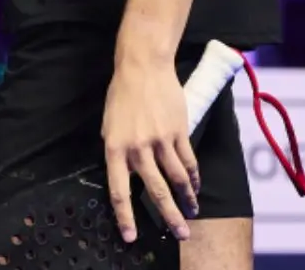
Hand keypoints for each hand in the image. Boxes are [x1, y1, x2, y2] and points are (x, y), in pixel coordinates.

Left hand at [102, 59, 198, 243]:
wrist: (143, 67)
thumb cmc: (122, 95)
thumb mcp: (109, 125)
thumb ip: (117, 151)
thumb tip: (125, 174)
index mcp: (115, 149)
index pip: (119, 191)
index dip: (125, 217)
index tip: (130, 236)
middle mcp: (138, 148)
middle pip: (156, 190)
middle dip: (169, 216)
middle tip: (180, 234)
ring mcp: (160, 140)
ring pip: (177, 178)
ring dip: (187, 198)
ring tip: (192, 212)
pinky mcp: (179, 131)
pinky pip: (188, 160)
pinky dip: (194, 176)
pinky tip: (196, 185)